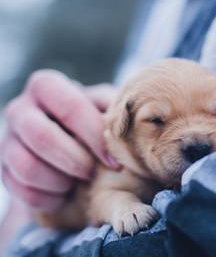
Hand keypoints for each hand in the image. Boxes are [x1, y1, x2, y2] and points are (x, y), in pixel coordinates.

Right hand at [0, 70, 120, 210]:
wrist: (63, 137)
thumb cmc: (89, 119)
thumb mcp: (102, 105)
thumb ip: (112, 107)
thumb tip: (133, 118)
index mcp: (46, 86)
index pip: (70, 106)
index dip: (94, 136)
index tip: (115, 161)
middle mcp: (20, 109)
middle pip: (41, 136)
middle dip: (75, 160)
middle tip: (93, 172)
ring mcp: (8, 139)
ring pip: (26, 166)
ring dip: (59, 180)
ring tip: (78, 182)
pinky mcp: (4, 168)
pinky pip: (21, 190)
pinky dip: (48, 198)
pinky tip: (65, 194)